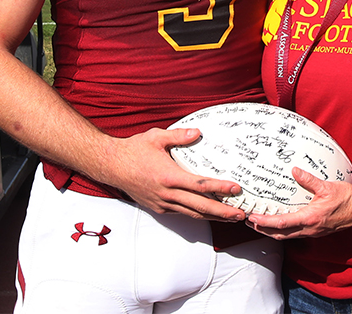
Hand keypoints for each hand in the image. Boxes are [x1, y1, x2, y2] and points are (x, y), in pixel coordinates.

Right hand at [101, 127, 247, 220]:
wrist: (111, 165)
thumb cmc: (133, 150)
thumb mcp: (156, 137)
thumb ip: (179, 136)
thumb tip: (198, 133)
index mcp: (168, 176)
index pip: (200, 185)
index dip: (220, 189)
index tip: (235, 190)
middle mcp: (166, 194)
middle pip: (200, 206)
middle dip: (222, 212)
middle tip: (240, 214)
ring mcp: (162, 203)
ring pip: (192, 214)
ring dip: (212, 217)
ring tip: (230, 217)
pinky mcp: (158, 208)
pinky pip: (181, 213)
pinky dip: (196, 214)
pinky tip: (207, 213)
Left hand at [247, 168, 351, 239]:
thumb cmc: (347, 198)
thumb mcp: (327, 186)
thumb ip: (309, 180)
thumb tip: (294, 171)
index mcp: (310, 218)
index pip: (281, 224)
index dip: (264, 223)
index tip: (252, 218)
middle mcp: (309, 229)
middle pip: (280, 235)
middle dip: (263, 230)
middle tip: (249, 222)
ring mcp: (313, 232)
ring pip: (287, 236)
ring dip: (272, 232)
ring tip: (260, 224)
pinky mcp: (316, 231)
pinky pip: (295, 234)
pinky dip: (283, 231)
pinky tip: (280, 223)